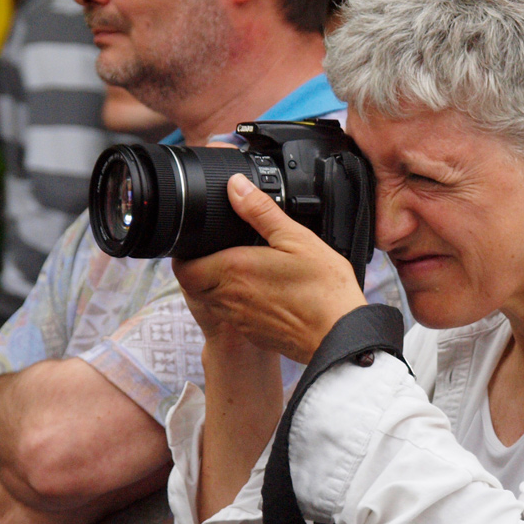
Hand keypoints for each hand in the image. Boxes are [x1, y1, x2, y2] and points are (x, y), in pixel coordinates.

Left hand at [172, 173, 366, 363]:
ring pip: (212, 301)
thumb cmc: (324, 290)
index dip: (184, 254)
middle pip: (194, 284)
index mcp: (234, 270)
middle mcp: (230, 298)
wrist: (340, 336)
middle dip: (200, 267)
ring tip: (244, 269)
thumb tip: (236, 187)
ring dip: (218, 285)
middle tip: (220, 251)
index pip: (183, 267)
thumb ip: (261, 211)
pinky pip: (233, 316)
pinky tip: (264, 292)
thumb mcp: (296, 239)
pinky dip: (239, 302)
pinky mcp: (255, 334)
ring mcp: (241, 320)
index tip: (198, 242)